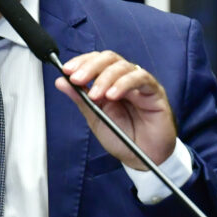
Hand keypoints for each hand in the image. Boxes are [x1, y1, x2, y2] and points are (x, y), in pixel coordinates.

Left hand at [54, 51, 176, 169]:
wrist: (143, 159)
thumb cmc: (122, 138)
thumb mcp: (95, 118)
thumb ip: (81, 99)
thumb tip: (61, 81)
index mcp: (109, 82)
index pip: (95, 61)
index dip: (81, 62)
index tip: (67, 71)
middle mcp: (124, 79)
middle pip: (108, 58)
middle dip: (90, 66)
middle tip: (77, 79)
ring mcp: (140, 84)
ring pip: (122, 66)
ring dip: (105, 78)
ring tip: (95, 95)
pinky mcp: (154, 91)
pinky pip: (141, 78)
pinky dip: (124, 84)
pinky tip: (113, 95)